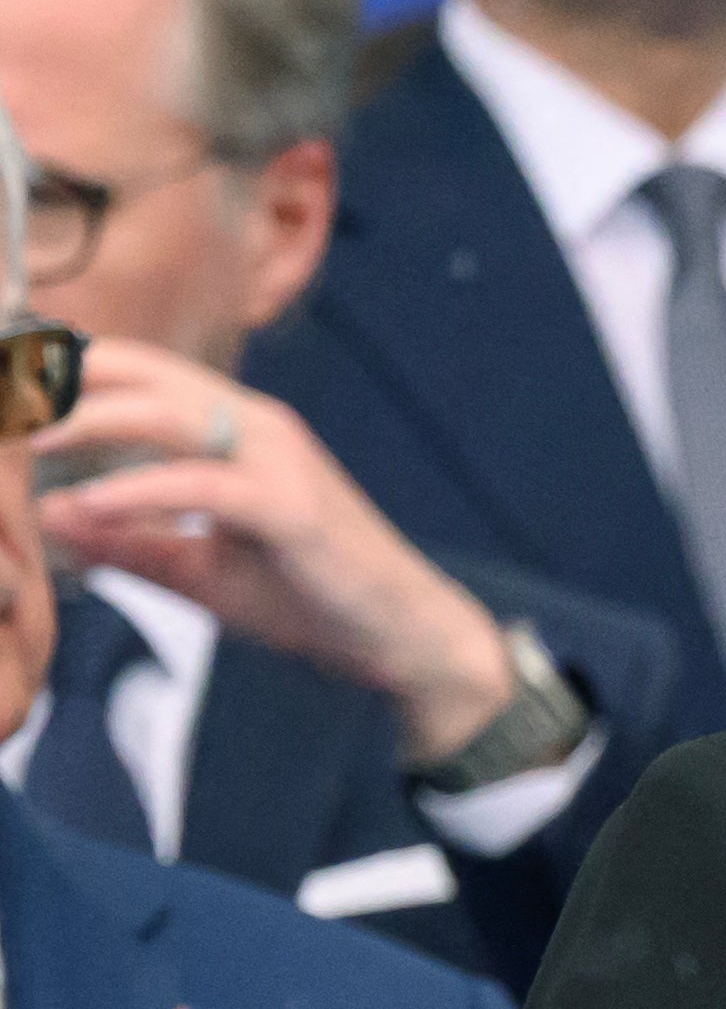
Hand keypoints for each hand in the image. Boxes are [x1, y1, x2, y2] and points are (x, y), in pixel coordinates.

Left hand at [33, 337, 526, 751]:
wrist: (403, 636)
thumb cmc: (311, 597)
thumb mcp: (198, 570)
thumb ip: (127, 540)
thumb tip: (51, 517)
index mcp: (233, 427)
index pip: (133, 372)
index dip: (63, 372)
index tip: (7, 392)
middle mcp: (255, 424)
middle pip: (138, 374)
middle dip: (60, 382)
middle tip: (3, 404)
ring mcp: (277, 460)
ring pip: (166, 414)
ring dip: (89, 421)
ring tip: (28, 440)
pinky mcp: (290, 506)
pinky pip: (200, 486)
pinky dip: (141, 492)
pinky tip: (91, 505)